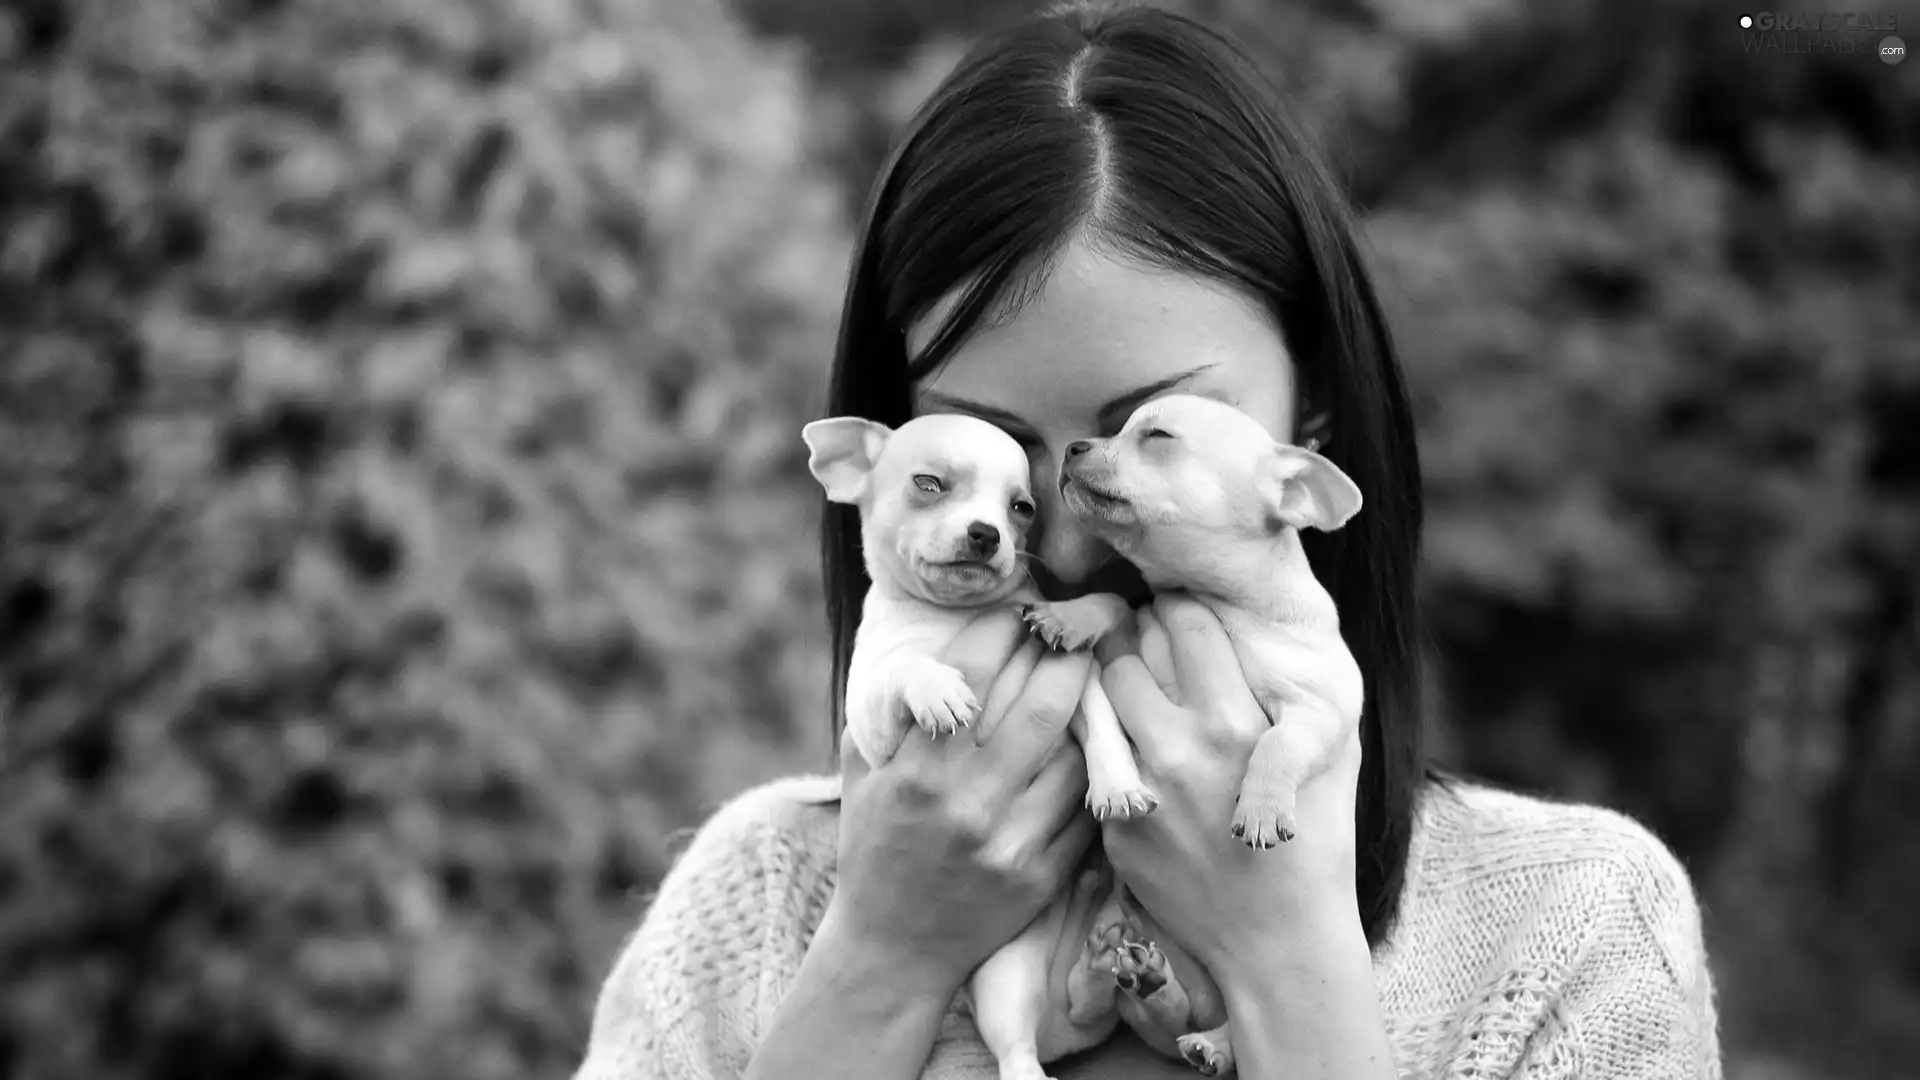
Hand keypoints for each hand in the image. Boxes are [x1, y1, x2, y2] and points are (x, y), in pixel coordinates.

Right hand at [829, 608, 1098, 990]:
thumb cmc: (874, 848)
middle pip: (1040, 705)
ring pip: (1073, 754)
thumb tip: (922, 646)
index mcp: (916, 770)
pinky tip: (1092, 750)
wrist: (893, 950)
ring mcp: (1008, 842)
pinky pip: (1084, 809)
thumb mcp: (862, 775)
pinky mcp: (1040, 877)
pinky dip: (1090, 774)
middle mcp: (964, 803)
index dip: (1005, 630)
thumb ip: (888, 712)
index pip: (973, 675)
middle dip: (1066, 656)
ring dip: (1086, 713)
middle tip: (1079, 630)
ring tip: (1090, 685)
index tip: (1021, 610)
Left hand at [1094, 594, 1362, 973]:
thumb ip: (1295, 687)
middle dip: (1134, 629)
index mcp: (1237, 722)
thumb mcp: (1332, 754)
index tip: (1179, 605)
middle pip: (1128, 646)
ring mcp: (1140, 787)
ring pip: (1098, 692)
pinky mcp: (1113, 823)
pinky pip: (1091, 751)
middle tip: (1141, 629)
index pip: (1186, 620)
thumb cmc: (1319, 842)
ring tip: (1122, 672)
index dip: (1181, 604)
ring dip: (1109, 675)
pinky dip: (1103, 731)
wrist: (1280, 940)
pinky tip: (1120, 731)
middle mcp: (1180, 747)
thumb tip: (1268, 623)